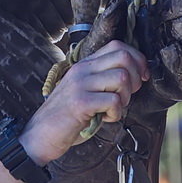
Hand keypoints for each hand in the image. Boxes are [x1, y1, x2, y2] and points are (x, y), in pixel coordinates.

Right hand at [22, 40, 148, 164]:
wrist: (40, 136)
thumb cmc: (66, 117)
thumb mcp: (84, 91)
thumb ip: (103, 80)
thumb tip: (134, 76)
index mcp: (84, 65)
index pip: (118, 46)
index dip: (138, 60)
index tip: (141, 77)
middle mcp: (82, 70)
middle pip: (124, 57)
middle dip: (135, 78)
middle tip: (127, 96)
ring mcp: (80, 85)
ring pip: (122, 78)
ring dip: (125, 97)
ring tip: (113, 109)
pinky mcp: (80, 102)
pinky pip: (113, 100)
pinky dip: (116, 113)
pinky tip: (104, 118)